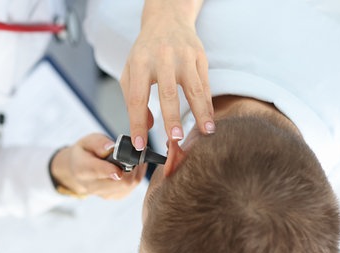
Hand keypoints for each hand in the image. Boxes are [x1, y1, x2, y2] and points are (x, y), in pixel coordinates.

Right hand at [50, 133, 145, 198]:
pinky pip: (131, 188)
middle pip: (119, 182)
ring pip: (128, 186)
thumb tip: (111, 147)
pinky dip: (136, 176)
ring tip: (135, 159)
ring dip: (136, 171)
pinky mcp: (114, 196)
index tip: (122, 166)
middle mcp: (92, 186)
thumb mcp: (87, 141)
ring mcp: (104, 194)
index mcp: (82, 170)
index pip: (98, 172)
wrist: (78, 170)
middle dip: (131, 168)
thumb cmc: (84, 153)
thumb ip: (98, 143)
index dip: (111, 170)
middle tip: (135, 154)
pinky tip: (133, 167)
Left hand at [120, 0, 213, 150]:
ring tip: (205, 132)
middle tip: (174, 139)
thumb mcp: (130, 70)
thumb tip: (147, 127)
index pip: (137, 98)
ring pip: (193, 89)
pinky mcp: (199, 56)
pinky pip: (205, 84)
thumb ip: (132, 99)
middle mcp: (162, 58)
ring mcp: (183, 56)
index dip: (137, 124)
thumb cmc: (146, 50)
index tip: (140, 145)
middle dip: (171, 119)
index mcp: (140, 63)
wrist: (167, 19)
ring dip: (200, 113)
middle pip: (167, 93)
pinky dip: (207, 104)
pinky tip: (209, 120)